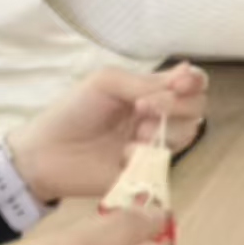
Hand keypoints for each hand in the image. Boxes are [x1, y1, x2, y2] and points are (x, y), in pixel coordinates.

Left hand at [7, 65, 210, 204]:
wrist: (46, 153)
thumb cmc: (73, 111)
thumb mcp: (107, 83)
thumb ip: (147, 81)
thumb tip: (187, 73)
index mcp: (150, 91)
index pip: (192, 83)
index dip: (193, 82)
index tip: (178, 84)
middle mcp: (158, 116)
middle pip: (197, 107)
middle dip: (176, 106)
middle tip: (143, 108)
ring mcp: (154, 145)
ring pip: (188, 133)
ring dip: (164, 130)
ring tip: (134, 134)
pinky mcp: (147, 171)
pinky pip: (166, 161)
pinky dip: (148, 154)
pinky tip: (125, 155)